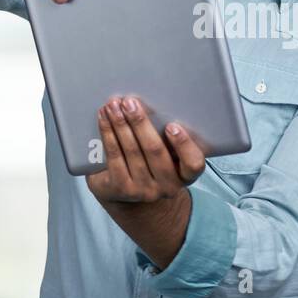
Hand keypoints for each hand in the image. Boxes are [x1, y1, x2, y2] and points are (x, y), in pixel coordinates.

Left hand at [86, 96, 204, 203]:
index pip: (193, 163)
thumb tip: (148, 105)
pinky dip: (108, 133)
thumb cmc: (149, 166)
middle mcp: (167, 186)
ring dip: (120, 124)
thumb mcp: (165, 156)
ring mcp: (143, 190)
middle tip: (130, 102)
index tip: (172, 125)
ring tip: (113, 106)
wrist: (126, 195)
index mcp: (184, 176)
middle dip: (140, 122)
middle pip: (155, 151)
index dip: (183, 144)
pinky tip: (104, 119)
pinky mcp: (121, 189)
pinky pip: (114, 156)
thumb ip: (167, 138)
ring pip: (131, 151)